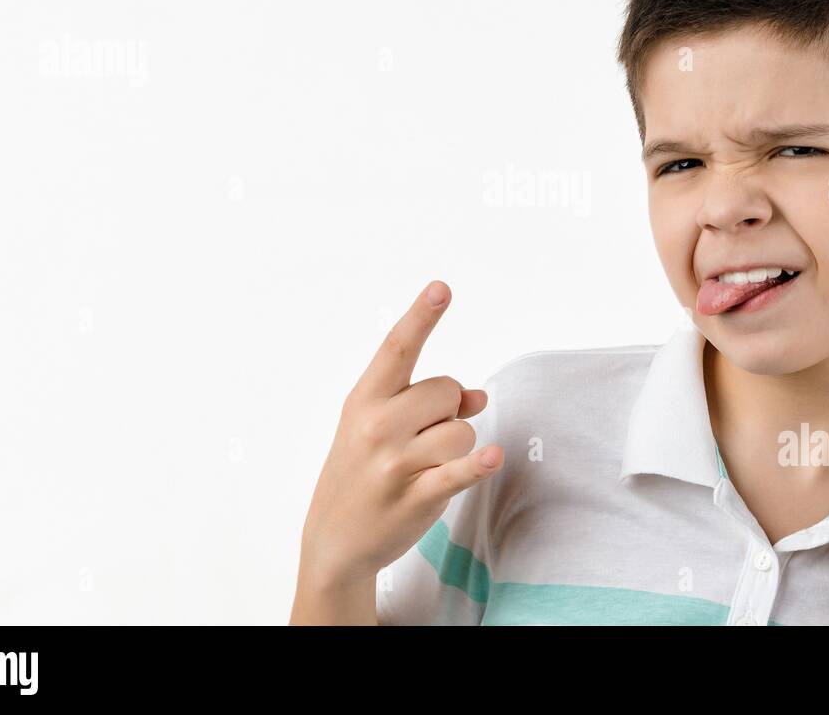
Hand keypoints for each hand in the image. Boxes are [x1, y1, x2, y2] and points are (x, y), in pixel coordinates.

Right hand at [294, 280, 504, 593]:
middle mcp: (376, 425)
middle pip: (447, 390)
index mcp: (364, 399)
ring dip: (459, 447)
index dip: (422, 317)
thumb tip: (480, 395)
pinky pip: (459, 470)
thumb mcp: (380, 429)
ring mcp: (394, 462)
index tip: (441, 288)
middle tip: (423, 437)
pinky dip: (479, 464)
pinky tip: (493, 457)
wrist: (335, 540)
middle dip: (450, 410)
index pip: (397, 348)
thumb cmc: (363, 472)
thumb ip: (428, 404)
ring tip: (427, 466)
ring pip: (461, 431)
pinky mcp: (415, 496)